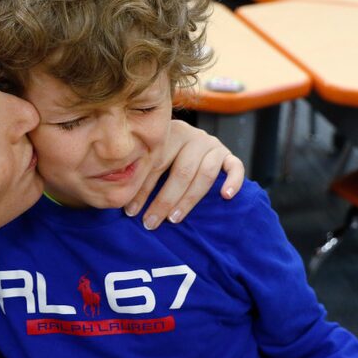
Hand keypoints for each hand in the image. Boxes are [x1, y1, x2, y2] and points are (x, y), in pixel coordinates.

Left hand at [124, 120, 244, 229]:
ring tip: (174, 218)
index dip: (142, 189)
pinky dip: (233, 181)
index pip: (156, 164)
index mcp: (169, 135)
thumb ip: (142, 174)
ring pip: (204, 174)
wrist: (188, 141)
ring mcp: (212, 145)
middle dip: (163, 200)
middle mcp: (192, 137)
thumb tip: (122, 204)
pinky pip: (235, 167)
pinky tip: (225, 196)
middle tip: (151, 222)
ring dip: (189, 199)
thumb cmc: (163, 158)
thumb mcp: (151, 159)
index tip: (130, 212)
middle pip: (180, 172)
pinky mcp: (228, 155)